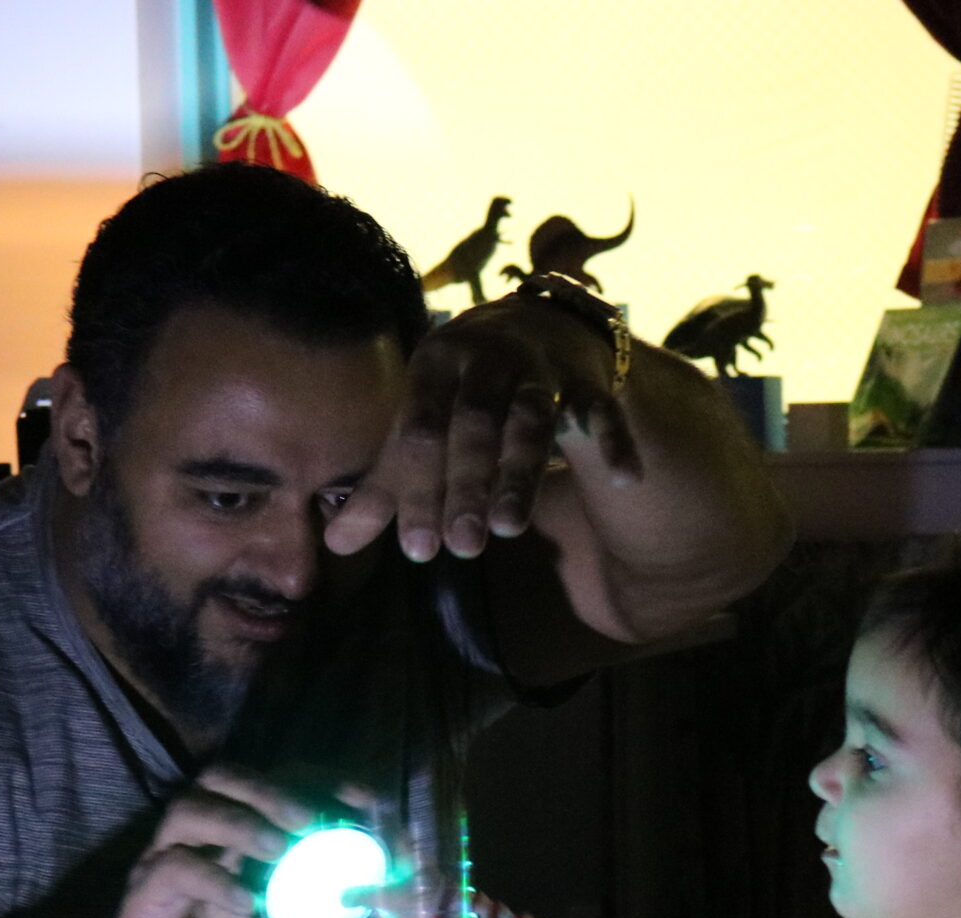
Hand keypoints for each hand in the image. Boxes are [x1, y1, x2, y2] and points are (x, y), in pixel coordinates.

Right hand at [95, 767, 321, 917]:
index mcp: (231, 826)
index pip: (266, 780)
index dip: (308, 780)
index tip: (352, 798)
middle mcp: (196, 828)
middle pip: (223, 779)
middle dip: (269, 791)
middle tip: (307, 819)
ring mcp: (164, 853)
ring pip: (190, 811)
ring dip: (238, 823)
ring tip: (277, 848)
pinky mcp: (145, 889)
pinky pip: (174, 870)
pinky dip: (214, 880)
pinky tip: (246, 901)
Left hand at [324, 295, 641, 564]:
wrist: (540, 325)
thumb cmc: (466, 390)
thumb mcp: (424, 423)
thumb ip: (387, 483)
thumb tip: (335, 544)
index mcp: (436, 363)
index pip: (420, 429)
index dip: (418, 489)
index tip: (420, 549)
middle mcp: (487, 357)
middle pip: (474, 423)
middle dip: (467, 485)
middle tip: (464, 548)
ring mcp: (541, 366)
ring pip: (532, 417)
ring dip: (522, 472)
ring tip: (510, 527)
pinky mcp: (589, 379)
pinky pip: (604, 410)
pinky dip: (615, 442)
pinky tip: (625, 480)